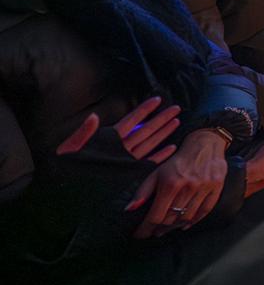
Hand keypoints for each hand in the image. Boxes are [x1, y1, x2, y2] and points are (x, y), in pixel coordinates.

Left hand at [57, 97, 182, 163]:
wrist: (67, 185)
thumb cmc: (67, 164)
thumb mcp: (72, 146)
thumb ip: (84, 132)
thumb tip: (94, 116)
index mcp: (110, 138)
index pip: (131, 121)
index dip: (143, 110)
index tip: (157, 99)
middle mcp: (121, 147)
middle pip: (146, 129)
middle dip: (160, 119)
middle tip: (175, 108)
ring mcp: (126, 159)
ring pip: (150, 142)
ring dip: (163, 132)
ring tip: (176, 121)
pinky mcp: (128, 171)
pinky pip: (148, 162)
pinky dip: (160, 155)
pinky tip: (171, 147)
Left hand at [127, 128, 228, 237]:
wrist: (205, 144)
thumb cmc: (178, 160)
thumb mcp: (157, 172)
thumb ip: (143, 191)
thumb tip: (130, 209)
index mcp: (170, 183)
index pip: (155, 215)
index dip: (146, 228)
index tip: (140, 234)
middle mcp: (187, 187)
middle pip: (171, 219)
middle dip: (159, 228)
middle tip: (154, 232)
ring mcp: (203, 188)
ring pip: (187, 217)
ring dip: (175, 226)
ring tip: (167, 228)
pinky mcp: (216, 187)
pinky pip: (205, 211)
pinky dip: (194, 221)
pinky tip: (185, 224)